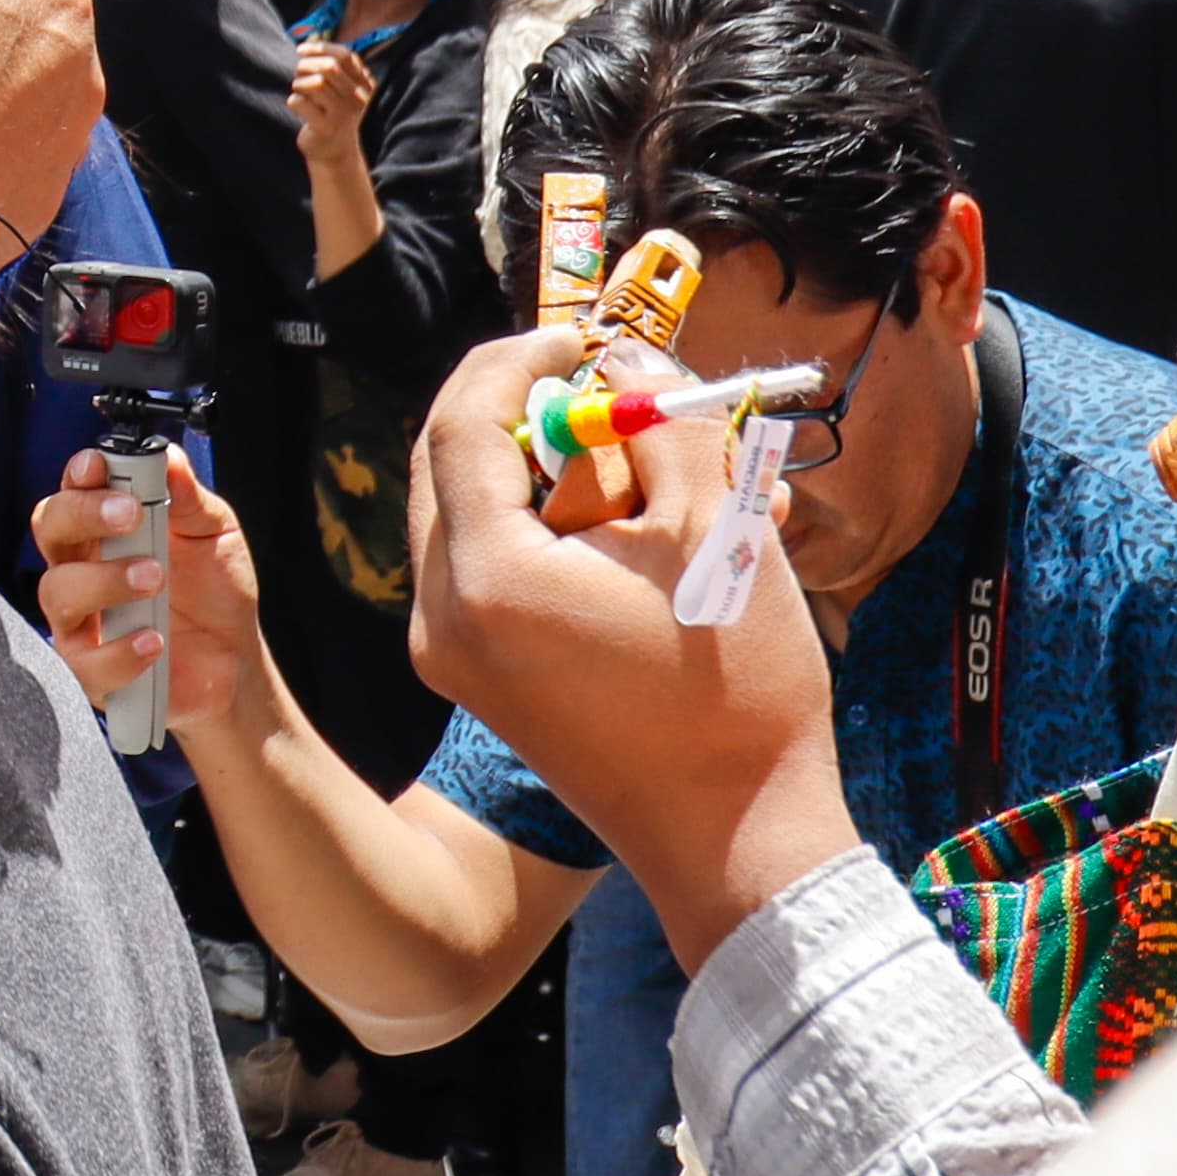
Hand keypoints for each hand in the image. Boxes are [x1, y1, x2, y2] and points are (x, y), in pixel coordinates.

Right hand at [34, 449, 264, 735]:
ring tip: (154, 581)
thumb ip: (189, 497)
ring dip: (103, 580)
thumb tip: (170, 456)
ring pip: (57, 591)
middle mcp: (82, 567)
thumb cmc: (214, 592)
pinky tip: (154, 640)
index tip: (98, 467)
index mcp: (105, 528)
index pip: (73, 490)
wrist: (234, 661)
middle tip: (130, 516)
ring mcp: (80, 618)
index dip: (78, 475)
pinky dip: (118, 651)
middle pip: (48, 527)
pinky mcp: (90, 669)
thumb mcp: (214, 534)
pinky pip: (82, 660)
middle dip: (82, 514)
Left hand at [289, 36, 375, 161]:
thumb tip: (308, 43)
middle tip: (298, 72)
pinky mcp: (325, 128)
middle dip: (307, 65)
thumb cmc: (332, 112)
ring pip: (315, 83)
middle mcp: (358, 98)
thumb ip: (332, 66)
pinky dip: (293, 100)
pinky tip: (298, 107)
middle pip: (330, 67)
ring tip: (299, 91)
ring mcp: (343, 114)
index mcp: (365, 84)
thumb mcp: (340, 88)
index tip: (301, 50)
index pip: (345, 56)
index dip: (321, 48)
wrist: (334, 151)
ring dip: (299, 83)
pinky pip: (300, 102)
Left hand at [403, 327, 857, 968]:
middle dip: (519, 410)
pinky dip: (534, 528)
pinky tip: (616, 533)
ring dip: (533, 470)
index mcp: (484, 577)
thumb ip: (663, 425)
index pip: (462, 423)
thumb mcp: (717, 530)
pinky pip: (480, 568)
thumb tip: (622, 364)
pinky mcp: (473, 676)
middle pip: (445, 463)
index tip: (580, 337)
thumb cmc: (738, 692)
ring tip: (633, 471)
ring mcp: (448, 651)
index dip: (519, 361)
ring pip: (462, 514)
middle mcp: (439, 614)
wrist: (734, 838)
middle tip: (600, 388)